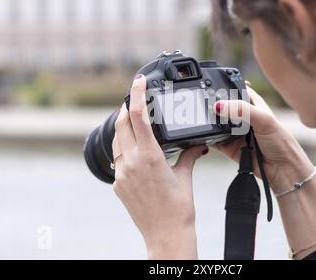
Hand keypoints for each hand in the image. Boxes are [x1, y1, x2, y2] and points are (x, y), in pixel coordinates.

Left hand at [112, 75, 207, 259]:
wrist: (166, 235)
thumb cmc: (179, 209)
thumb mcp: (185, 177)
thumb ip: (190, 155)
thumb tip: (199, 144)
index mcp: (149, 156)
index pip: (138, 116)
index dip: (136, 94)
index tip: (138, 81)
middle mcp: (131, 162)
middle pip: (121, 123)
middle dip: (127, 106)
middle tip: (135, 97)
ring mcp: (121, 174)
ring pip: (117, 140)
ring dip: (123, 126)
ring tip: (135, 120)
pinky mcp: (117, 184)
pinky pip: (117, 158)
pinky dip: (124, 147)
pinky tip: (135, 148)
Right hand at [211, 86, 314, 193]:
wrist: (282, 170)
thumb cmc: (281, 142)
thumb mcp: (264, 120)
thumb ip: (242, 110)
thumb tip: (220, 106)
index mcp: (252, 104)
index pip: (235, 90)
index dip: (224, 87)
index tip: (210, 87)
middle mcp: (242, 117)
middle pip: (222, 106)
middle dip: (213, 106)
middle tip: (203, 105)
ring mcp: (234, 132)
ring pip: (216, 123)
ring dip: (209, 122)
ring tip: (203, 120)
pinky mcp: (228, 146)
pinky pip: (213, 140)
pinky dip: (207, 138)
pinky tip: (204, 135)